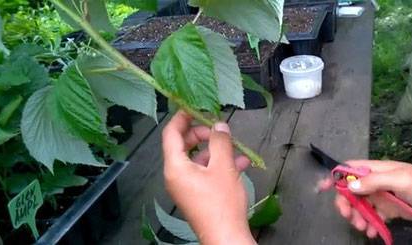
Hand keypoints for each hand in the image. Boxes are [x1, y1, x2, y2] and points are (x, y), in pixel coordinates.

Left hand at [162, 110, 255, 244]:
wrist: (226, 237)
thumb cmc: (222, 202)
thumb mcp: (223, 167)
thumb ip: (220, 141)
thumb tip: (219, 125)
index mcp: (175, 167)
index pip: (170, 134)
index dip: (180, 118)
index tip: (192, 107)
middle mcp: (176, 175)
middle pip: (183, 145)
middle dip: (202, 134)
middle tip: (218, 129)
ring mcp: (186, 186)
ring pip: (198, 159)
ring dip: (216, 150)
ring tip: (236, 147)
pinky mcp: (197, 194)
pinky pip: (204, 172)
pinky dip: (219, 165)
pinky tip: (240, 163)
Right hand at [321, 160, 411, 238]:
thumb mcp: (400, 180)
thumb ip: (375, 181)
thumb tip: (350, 185)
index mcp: (377, 169)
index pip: (350, 168)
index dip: (335, 176)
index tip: (322, 188)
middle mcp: (376, 181)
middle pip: (351, 190)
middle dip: (346, 203)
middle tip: (347, 217)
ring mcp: (382, 196)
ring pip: (360, 205)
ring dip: (357, 217)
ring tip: (362, 228)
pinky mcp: (389, 209)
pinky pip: (372, 216)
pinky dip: (369, 224)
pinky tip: (372, 232)